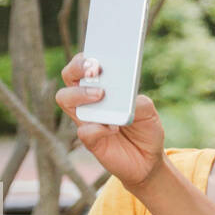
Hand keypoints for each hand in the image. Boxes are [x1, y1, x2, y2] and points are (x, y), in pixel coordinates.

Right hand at [55, 52, 164, 188]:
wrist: (148, 159)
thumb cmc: (145, 128)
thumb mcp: (148, 111)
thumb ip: (135, 100)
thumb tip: (123, 97)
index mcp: (101, 86)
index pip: (84, 64)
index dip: (85, 57)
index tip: (96, 55)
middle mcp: (88, 100)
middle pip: (68, 76)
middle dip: (77, 68)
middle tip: (95, 69)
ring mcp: (86, 119)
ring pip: (65, 99)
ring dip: (81, 93)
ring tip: (100, 94)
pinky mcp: (90, 140)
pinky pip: (84, 130)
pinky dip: (97, 127)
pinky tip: (112, 128)